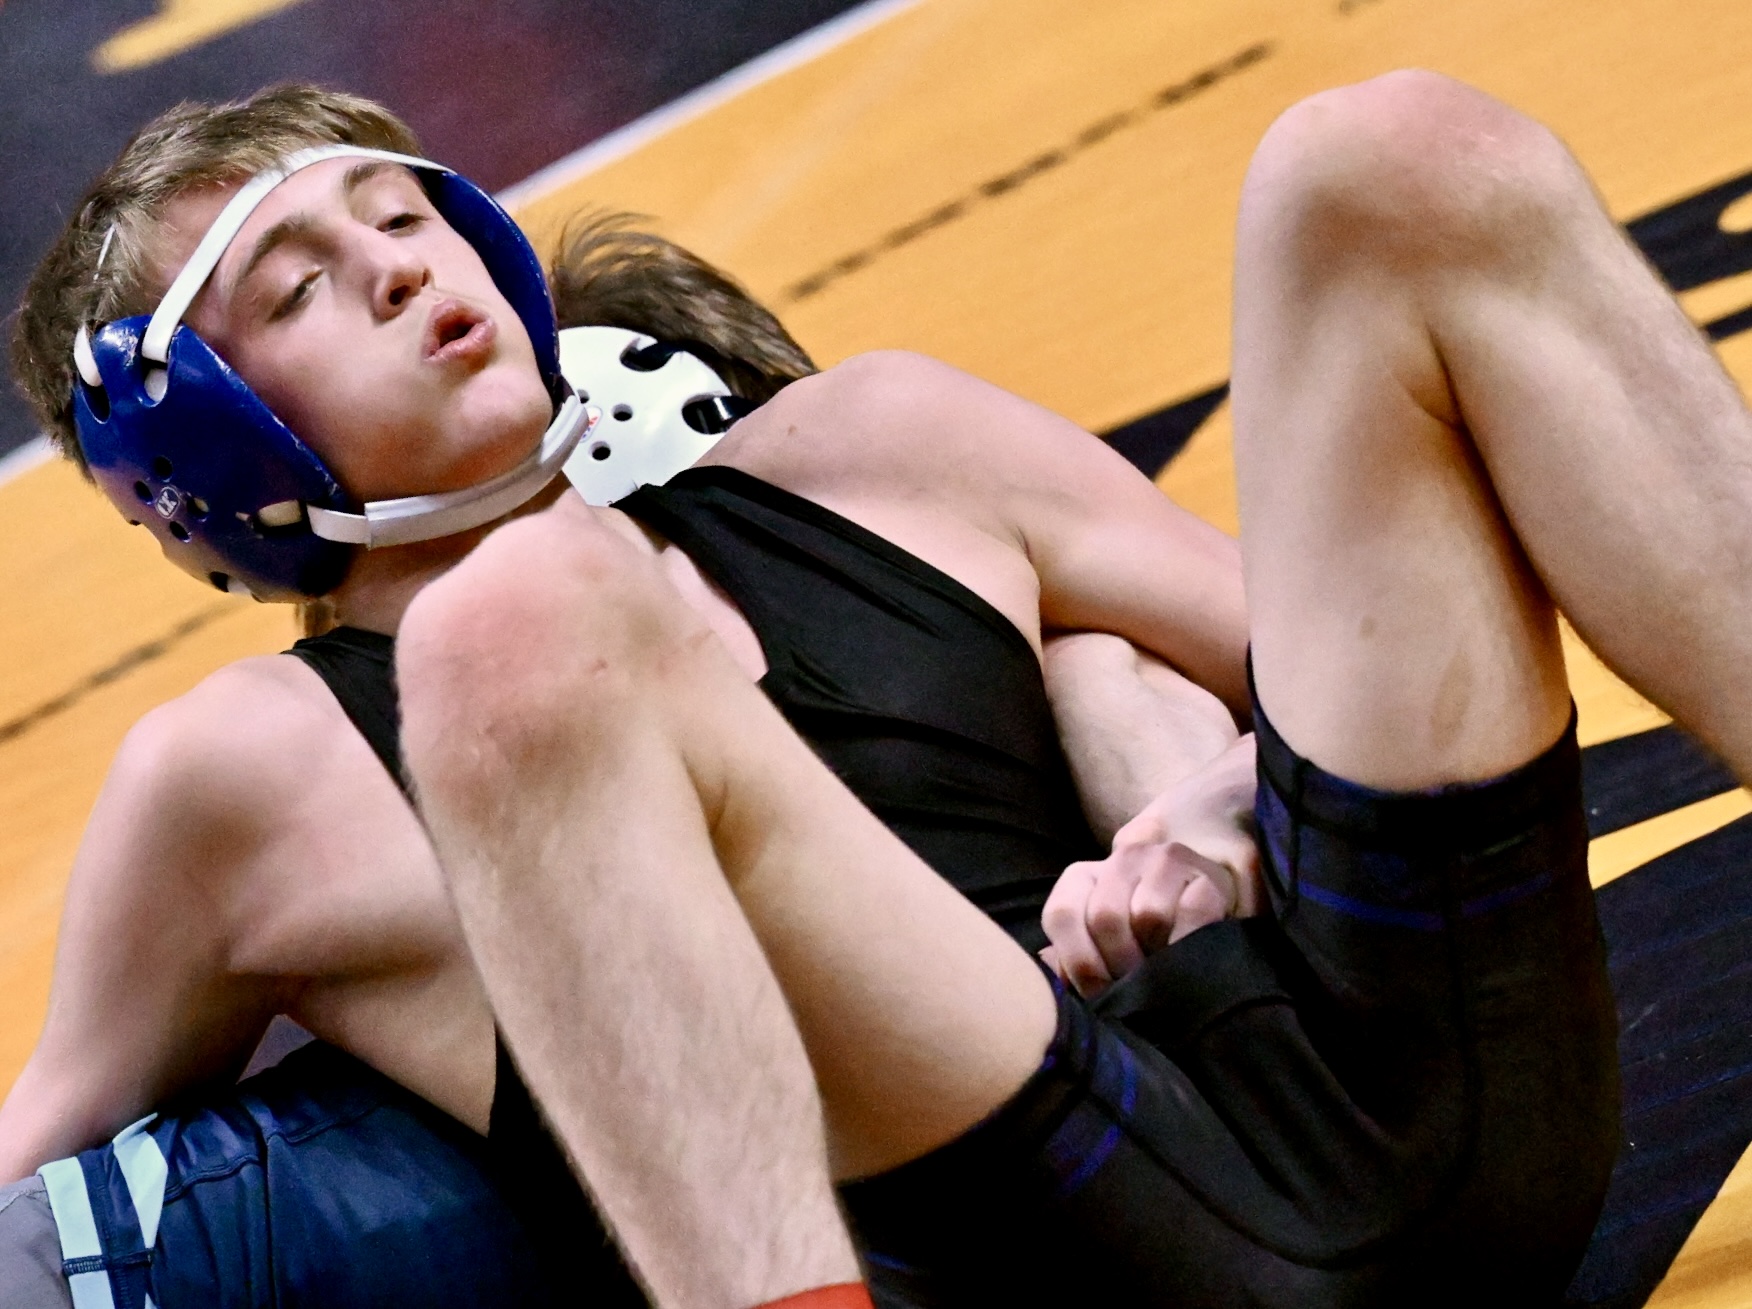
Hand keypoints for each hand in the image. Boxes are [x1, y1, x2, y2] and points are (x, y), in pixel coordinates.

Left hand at [1041, 736, 1260, 997]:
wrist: (1215, 878)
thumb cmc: (1146, 932)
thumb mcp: (1104, 938)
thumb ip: (1075, 954)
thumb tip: (1054, 973)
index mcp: (1085, 875)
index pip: (1063, 914)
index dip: (1078, 963)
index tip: (1098, 993)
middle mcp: (1123, 858)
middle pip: (1106, 918)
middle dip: (1121, 967)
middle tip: (1137, 990)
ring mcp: (1168, 860)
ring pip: (1149, 915)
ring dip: (1158, 954)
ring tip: (1164, 968)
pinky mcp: (1209, 875)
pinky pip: (1194, 915)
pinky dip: (1191, 944)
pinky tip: (1192, 955)